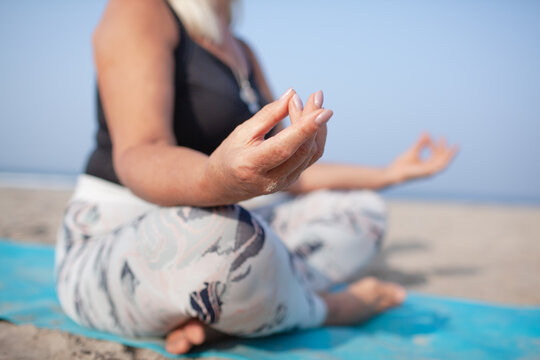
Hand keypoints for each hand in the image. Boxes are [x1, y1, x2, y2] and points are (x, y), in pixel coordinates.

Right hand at [202, 89, 331, 203]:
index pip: (284, 148)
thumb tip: (292, 94)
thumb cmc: (231, 153)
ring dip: (317, 126)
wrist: (225, 184)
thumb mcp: (243, 132)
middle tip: (316, 95)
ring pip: (311, 154)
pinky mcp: (293, 180)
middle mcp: (270, 179)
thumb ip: (268, 114)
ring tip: (314, 101)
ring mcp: (284, 183)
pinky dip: (316, 135)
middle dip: (313, 121)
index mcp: (251, 165)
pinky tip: (313, 118)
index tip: (323, 110)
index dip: (305, 129)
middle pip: (302, 150)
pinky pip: (311, 157)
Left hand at [387, 133, 457, 183]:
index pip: (436, 156)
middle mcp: (429, 170)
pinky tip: (445, 152)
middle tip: (447, 139)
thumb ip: (421, 143)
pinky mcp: (427, 173)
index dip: (438, 146)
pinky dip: (443, 159)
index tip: (439, 137)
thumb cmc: (402, 164)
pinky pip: (439, 166)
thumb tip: (426, 133)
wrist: (394, 172)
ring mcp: (429, 172)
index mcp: (427, 165)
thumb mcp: (413, 150)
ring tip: (454, 147)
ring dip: (448, 155)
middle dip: (446, 150)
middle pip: (441, 159)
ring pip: (443, 164)